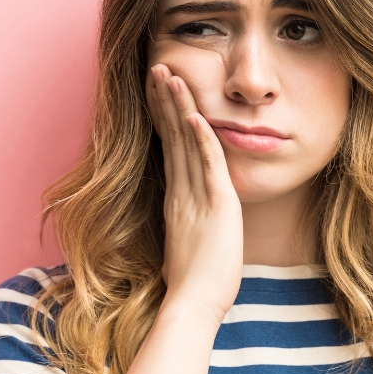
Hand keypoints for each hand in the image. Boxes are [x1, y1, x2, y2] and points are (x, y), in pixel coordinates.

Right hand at [145, 64, 244, 321]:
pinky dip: (202, 137)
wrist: (191, 305)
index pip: (168, 147)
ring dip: (179, 106)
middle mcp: (181, 192)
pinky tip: (197, 114)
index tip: (158, 91)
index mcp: (176, 199)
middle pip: (170, 135)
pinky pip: (207, 164)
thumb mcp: (192, 246)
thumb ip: (192, 225)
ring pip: (185, 142)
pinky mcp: (215, 206)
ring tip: (170, 75)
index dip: (163, 116)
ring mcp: (195, 197)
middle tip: (157, 67)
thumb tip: (195, 221)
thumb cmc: (195, 286)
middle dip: (164, 99)